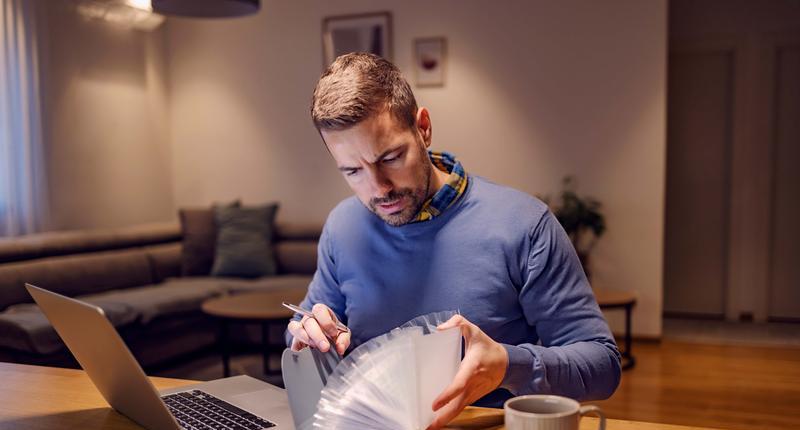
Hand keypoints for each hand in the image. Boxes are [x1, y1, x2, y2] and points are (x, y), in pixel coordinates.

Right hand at [286, 303, 349, 354]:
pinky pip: (292, 342)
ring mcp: (300, 328)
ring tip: (313, 347)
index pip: (319, 310)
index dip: (326, 322)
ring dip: (304, 338)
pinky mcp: (295, 341)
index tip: (333, 333)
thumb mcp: (343, 334)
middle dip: (317, 335)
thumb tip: (340, 348)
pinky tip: (305, 352)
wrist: (327, 342)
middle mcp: (308, 319)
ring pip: (295, 327)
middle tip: (325, 347)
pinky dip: (297, 347)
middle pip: (308, 321)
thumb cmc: (333, 334)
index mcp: (321, 313)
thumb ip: (343, 339)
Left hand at [427, 315, 508, 429]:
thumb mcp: (474, 330)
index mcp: (472, 367)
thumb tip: (439, 329)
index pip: (460, 383)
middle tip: (429, 426)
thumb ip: (457, 323)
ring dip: (445, 420)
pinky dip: (450, 415)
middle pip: (458, 405)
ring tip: (429, 428)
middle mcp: (473, 383)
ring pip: (459, 409)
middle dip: (444, 417)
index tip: (435, 404)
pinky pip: (460, 407)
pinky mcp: (473, 397)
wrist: (506, 363)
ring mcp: (474, 392)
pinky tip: (437, 421)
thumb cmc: (487, 347)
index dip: (448, 395)